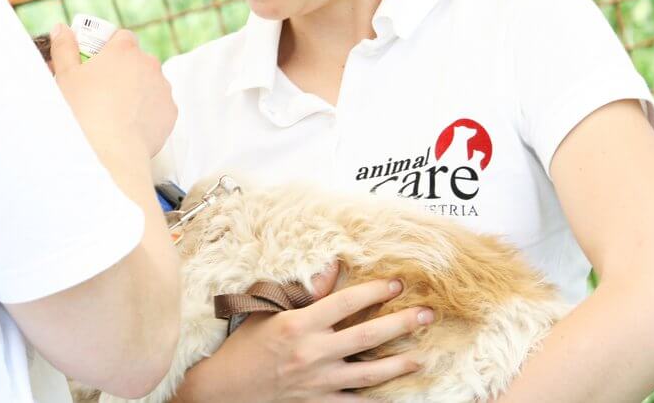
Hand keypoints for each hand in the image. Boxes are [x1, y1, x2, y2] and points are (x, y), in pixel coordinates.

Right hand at [50, 24, 176, 158]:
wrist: (110, 152)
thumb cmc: (84, 114)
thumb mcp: (65, 77)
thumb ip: (64, 48)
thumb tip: (61, 29)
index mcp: (124, 50)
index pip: (121, 37)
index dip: (108, 48)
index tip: (97, 62)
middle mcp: (149, 64)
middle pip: (136, 60)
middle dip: (122, 70)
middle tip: (101, 89)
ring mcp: (163, 88)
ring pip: (149, 82)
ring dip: (136, 90)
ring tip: (114, 111)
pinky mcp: (170, 111)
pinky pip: (158, 105)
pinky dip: (146, 111)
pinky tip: (129, 124)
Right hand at [177, 264, 431, 402]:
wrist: (226, 389)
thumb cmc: (246, 345)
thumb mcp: (270, 310)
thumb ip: (305, 291)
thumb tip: (332, 266)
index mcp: (299, 324)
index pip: (345, 302)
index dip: (374, 292)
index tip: (396, 284)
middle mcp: (313, 352)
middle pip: (367, 336)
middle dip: (401, 324)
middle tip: (426, 315)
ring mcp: (318, 381)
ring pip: (369, 373)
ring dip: (399, 364)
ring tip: (421, 358)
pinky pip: (354, 402)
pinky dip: (374, 398)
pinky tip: (395, 393)